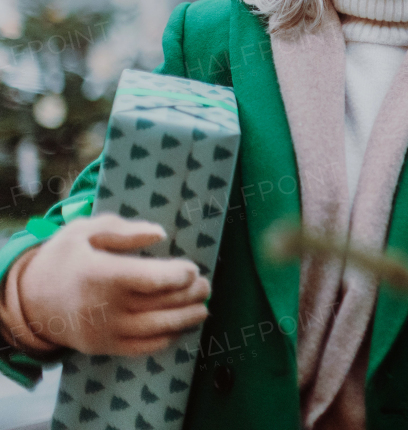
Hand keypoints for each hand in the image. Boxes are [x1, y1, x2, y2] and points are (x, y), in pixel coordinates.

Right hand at [16, 214, 209, 355]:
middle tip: (205, 286)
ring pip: (155, 329)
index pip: (148, 279)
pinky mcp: (104, 347)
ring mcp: (104, 331)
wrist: (31, 301)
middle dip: (189, 296)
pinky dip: (166, 339)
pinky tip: (181, 327)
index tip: (192, 269)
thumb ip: (123, 230)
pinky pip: (141, 348)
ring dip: (185, 319)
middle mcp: (103, 306)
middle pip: (159, 304)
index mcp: (100, 274)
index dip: (177, 275)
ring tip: (202, 308)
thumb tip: (159, 234)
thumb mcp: (84, 232)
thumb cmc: (64, 259)